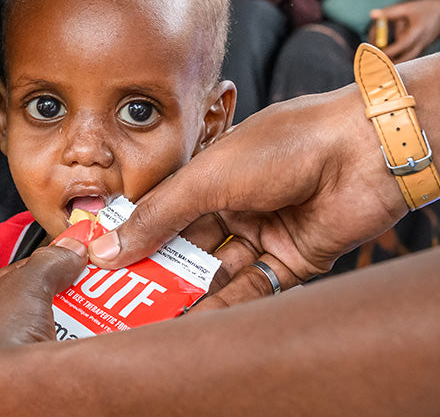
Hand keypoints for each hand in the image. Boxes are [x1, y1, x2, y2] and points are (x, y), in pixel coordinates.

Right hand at [89, 82, 407, 308]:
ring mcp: (264, 232)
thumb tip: (108, 245)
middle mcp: (235, 202)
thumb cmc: (285, 145)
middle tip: (125, 295)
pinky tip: (197, 321)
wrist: (362, 153)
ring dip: (189, 292)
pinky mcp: (292, 260)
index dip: (135, 233)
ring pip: (218, 270)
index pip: (163, 209)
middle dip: (159, 269)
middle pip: (187, 244)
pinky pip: (253, 288)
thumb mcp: (206, 178)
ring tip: (154, 315)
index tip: (104, 259)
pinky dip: (226, 306)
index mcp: (211, 173)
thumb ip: (158, 216)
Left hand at [369, 0, 439, 62]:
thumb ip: (390, 12)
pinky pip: (411, 56)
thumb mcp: (408, 7)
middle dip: (390, 62)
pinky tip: (390, 61)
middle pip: (405, 58)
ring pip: (408, 59)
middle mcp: (421, 41)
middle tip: (375, 64)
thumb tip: (372, 14)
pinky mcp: (423, 47)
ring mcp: (423, 45)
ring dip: (395, 62)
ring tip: (380, 64)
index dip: (388, 51)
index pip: (401, 45)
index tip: (375, 53)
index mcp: (418, 32)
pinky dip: (401, 59)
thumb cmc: (426, 8)